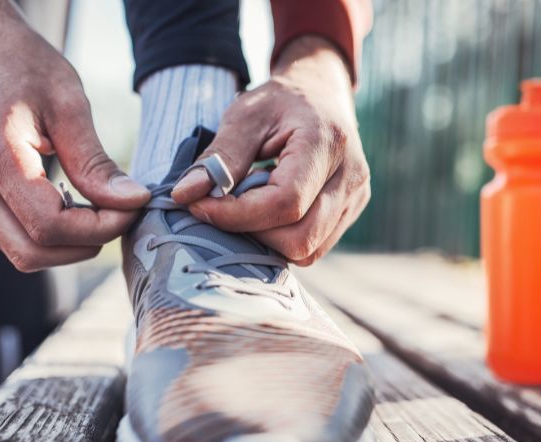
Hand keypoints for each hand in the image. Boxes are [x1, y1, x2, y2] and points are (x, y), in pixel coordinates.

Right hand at [0, 0, 149, 271]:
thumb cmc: (26, 64)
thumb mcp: (69, 103)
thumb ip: (96, 161)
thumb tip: (132, 202)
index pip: (49, 224)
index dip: (99, 228)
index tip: (133, 208)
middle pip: (32, 251)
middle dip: (85, 244)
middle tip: (121, 216)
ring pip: (21, 253)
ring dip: (68, 247)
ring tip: (101, 214)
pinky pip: (13, 235)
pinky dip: (50, 236)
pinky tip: (76, 208)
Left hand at [171, 36, 369, 265]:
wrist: (321, 92)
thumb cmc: (280, 101)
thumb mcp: (245, 115)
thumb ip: (218, 157)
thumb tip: (184, 195)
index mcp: (327, 142)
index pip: (285, 202)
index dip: (238, 214)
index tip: (199, 206)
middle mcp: (351, 176)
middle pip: (300, 237)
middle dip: (252, 232)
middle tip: (222, 208)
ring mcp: (356, 198)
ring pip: (308, 250)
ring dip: (267, 239)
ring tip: (246, 207)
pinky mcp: (351, 212)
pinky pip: (314, 247)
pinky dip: (282, 239)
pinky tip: (266, 212)